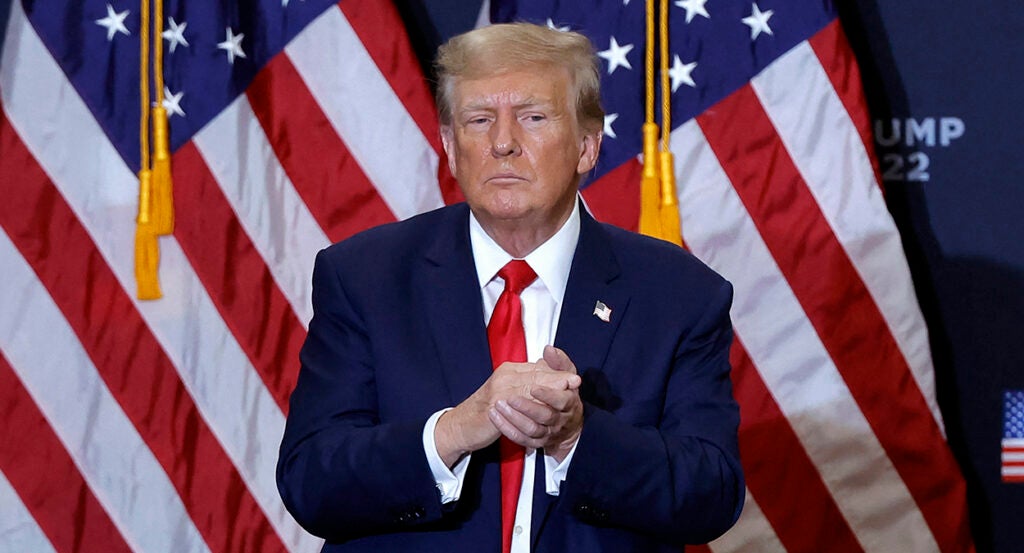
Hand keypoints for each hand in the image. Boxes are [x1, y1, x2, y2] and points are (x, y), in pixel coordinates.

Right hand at [434, 359, 580, 466]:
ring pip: (529, 387)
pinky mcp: (495, 404)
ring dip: (549, 390)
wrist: (462, 425)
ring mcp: (499, 389)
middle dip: (557, 379)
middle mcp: (504, 376)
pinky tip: (547, 409)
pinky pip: (518, 403)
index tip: (574, 377)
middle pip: (536, 375)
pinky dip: (534, 404)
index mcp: (509, 371)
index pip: (537, 369)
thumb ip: (527, 384)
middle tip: (575, 382)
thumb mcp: (510, 394)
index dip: (557, 373)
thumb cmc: (488, 410)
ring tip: (567, 393)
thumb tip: (547, 376)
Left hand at [488, 346, 583, 462]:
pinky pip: (520, 438)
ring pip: (531, 429)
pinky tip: (495, 416)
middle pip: (545, 416)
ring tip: (498, 405)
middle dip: (527, 407)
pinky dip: (507, 428)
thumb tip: (549, 349)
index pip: (562, 400)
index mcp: (569, 403)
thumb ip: (558, 363)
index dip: (548, 395)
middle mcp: (560, 420)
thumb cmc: (563, 395)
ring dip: (513, 418)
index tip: (533, 388)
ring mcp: (547, 433)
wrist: (565, 425)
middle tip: (509, 398)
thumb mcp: (566, 377)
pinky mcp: (536, 442)